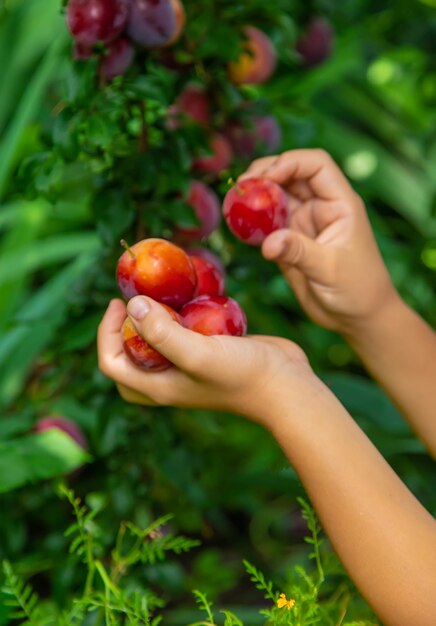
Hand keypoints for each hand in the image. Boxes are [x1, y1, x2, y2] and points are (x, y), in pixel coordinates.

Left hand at [97, 297, 319, 427]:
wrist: (286, 385)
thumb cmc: (241, 375)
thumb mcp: (197, 353)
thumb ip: (162, 332)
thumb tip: (132, 304)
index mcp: (158, 386)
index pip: (112, 363)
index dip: (106, 332)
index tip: (119, 301)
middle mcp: (169, 378)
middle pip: (128, 359)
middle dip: (120, 331)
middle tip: (131, 302)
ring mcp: (190, 367)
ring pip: (155, 346)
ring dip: (149, 321)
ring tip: (156, 294)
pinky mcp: (209, 354)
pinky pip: (182, 335)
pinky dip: (177, 318)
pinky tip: (188, 299)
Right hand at [240, 149, 397, 335]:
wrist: (357, 317)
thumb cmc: (357, 290)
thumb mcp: (330, 270)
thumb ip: (299, 252)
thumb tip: (268, 242)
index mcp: (340, 203)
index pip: (316, 165)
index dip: (290, 163)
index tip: (265, 179)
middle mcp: (320, 207)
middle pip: (291, 174)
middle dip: (265, 174)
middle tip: (241, 187)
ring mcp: (303, 223)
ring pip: (276, 196)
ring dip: (255, 196)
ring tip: (234, 202)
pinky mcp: (289, 241)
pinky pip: (267, 223)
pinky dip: (252, 220)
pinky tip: (237, 224)